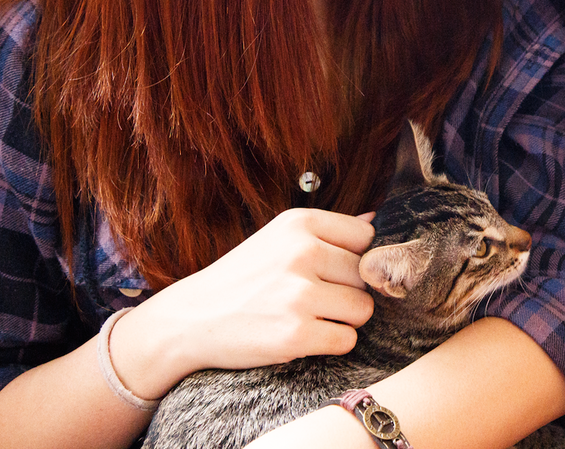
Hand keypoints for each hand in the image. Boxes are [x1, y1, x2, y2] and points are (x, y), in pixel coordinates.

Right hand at [110, 208, 375, 399]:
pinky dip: (332, 343)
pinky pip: (347, 339)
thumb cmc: (241, 278)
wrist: (190, 319)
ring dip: (344, 319)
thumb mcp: (277, 239)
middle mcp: (302, 252)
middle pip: (366, 275)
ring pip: (363, 309)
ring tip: (310, 316)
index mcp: (299, 223)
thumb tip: (373, 222)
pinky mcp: (296, 334)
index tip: (329, 270)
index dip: (353, 258)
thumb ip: (326, 232)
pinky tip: (306, 335)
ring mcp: (299, 294)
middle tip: (314, 298)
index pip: (365, 238)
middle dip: (348, 290)